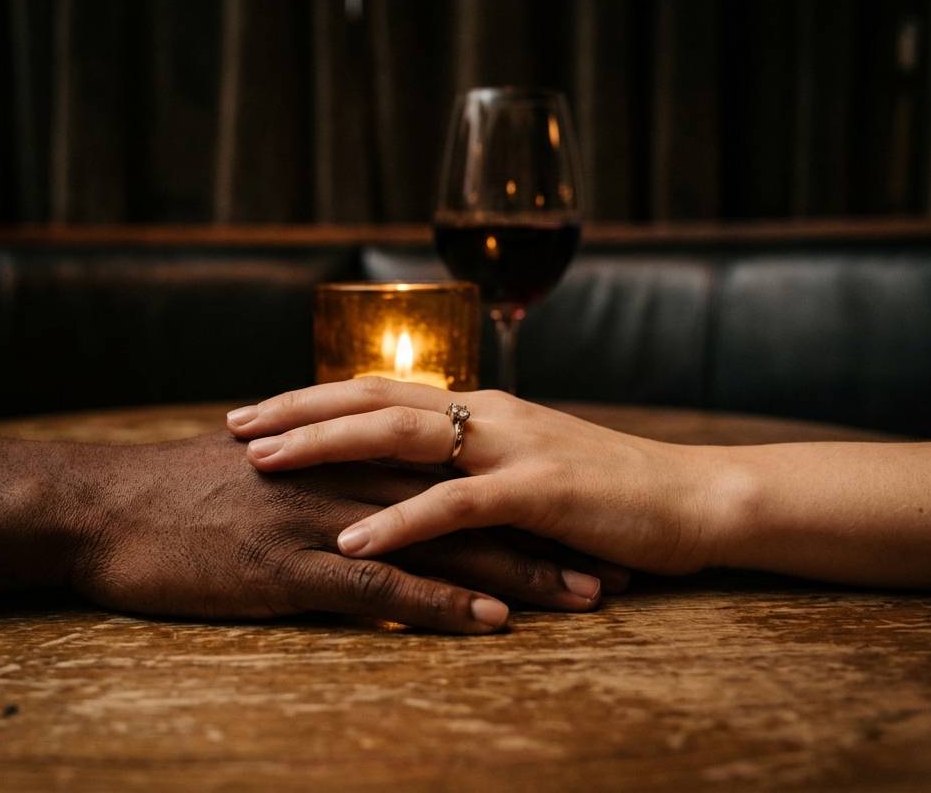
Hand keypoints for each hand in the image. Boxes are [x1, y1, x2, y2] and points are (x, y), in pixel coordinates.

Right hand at [68, 431, 627, 633]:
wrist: (102, 507)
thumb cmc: (176, 493)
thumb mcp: (259, 465)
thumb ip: (319, 466)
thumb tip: (359, 478)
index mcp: (346, 452)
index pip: (453, 470)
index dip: (517, 496)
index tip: (575, 518)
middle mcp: (349, 478)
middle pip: (469, 503)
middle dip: (545, 532)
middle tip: (613, 557)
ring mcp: (323, 520)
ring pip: (443, 543)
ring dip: (519, 571)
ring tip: (587, 596)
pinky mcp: (291, 567)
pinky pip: (381, 587)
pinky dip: (440, 605)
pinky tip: (491, 625)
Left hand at [226, 379, 722, 574]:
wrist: (696, 499)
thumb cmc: (609, 492)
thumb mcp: (531, 465)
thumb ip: (475, 464)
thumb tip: (415, 476)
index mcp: (481, 409)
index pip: (382, 391)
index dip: (315, 397)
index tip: (258, 410)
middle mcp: (488, 414)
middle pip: (374, 399)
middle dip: (298, 409)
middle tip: (234, 425)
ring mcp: (513, 447)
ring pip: (401, 437)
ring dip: (326, 447)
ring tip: (264, 464)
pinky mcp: (540, 491)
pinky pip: (454, 504)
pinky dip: (398, 522)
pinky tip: (352, 540)